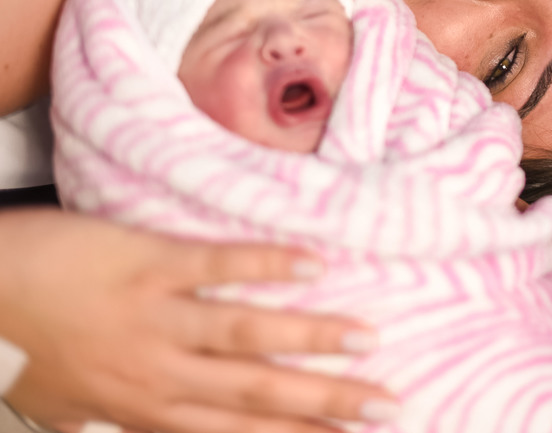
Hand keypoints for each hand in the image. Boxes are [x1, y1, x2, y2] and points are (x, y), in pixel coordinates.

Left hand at [0, 208, 400, 432]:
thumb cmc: (17, 342)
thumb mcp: (66, 404)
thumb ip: (117, 417)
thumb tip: (158, 425)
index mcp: (144, 410)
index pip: (238, 431)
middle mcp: (161, 375)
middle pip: (259, 392)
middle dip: (327, 402)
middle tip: (387, 404)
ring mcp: (158, 319)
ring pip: (250, 334)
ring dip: (313, 338)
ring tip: (366, 339)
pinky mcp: (149, 265)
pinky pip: (218, 265)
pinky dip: (268, 264)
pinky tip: (313, 262)